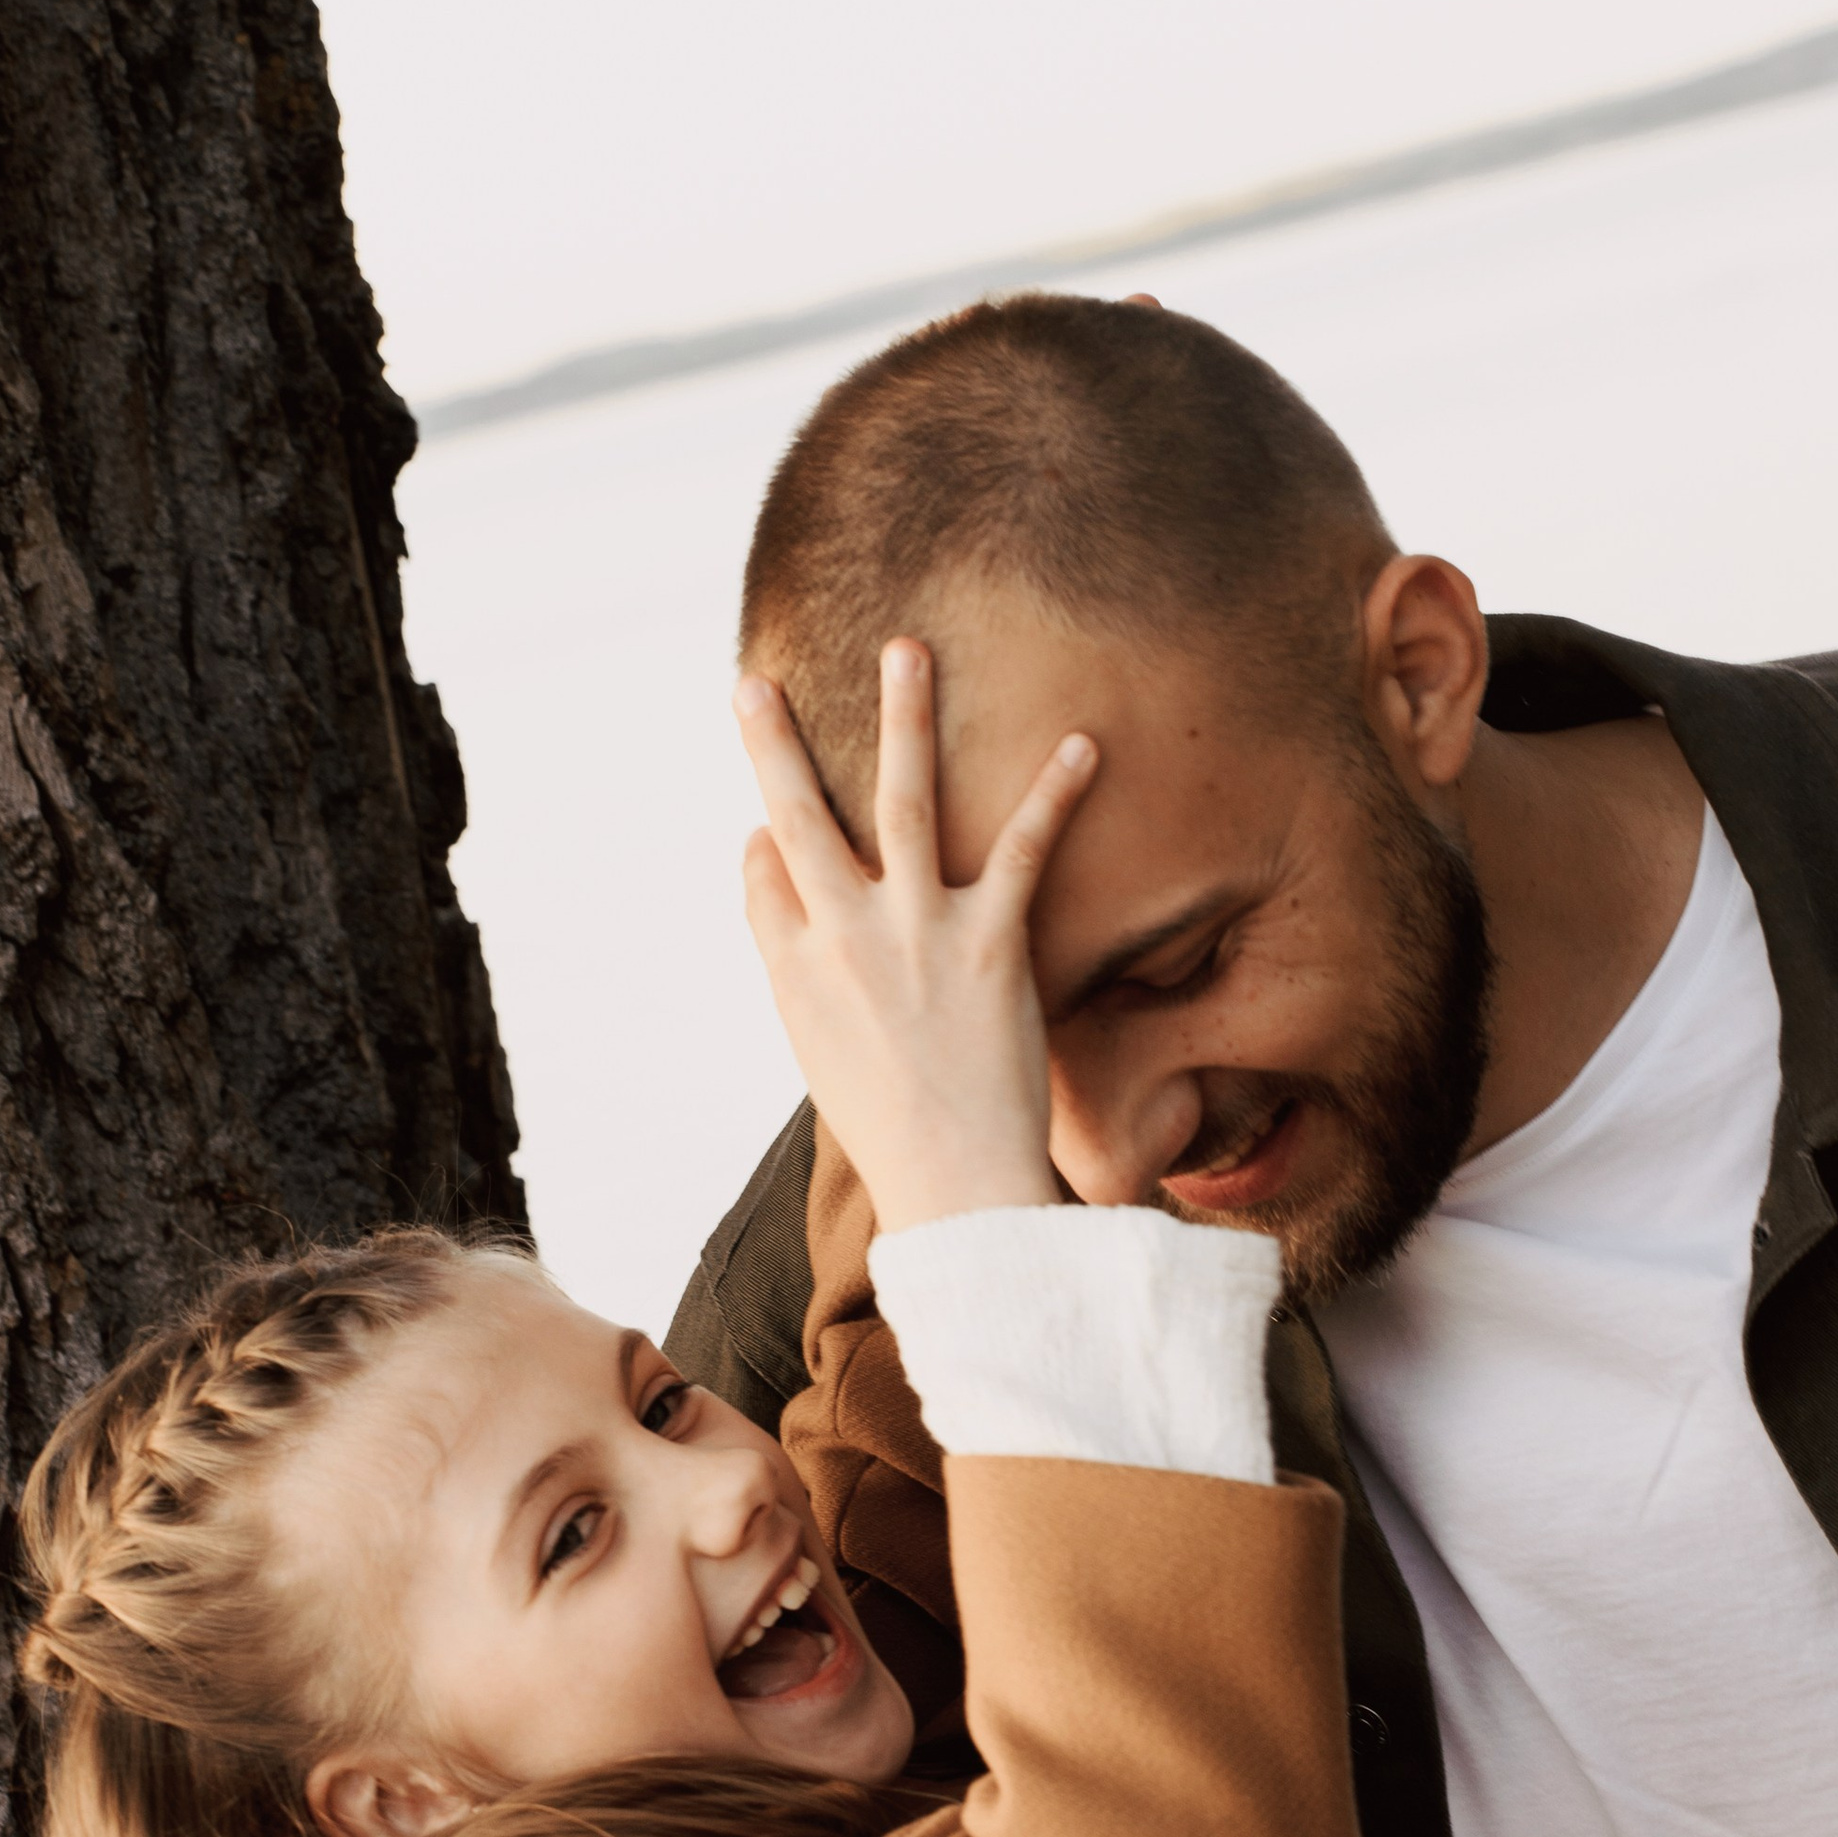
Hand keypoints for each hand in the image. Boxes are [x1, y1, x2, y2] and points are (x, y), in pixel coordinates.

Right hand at [736, 639, 1096, 1232]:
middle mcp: (841, 936)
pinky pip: (1023, 849)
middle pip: (798, 815)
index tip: (771, 815)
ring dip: (904, 717)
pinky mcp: (991, 941)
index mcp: (790, 969)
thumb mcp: (820, 1053)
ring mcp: (915, 931)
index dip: (768, 840)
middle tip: (754, 680)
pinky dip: (1055, 792)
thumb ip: (797, 966)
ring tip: (908, 649)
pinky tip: (1083, 743)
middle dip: (770, 742)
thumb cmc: (896, 1131)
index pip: (763, 873)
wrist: (958, 1187)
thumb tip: (773, 877)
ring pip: (900, 798)